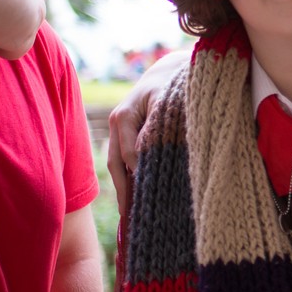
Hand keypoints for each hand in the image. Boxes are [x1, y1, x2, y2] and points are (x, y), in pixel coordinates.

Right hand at [106, 51, 186, 205]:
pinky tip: (134, 199)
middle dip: (125, 192)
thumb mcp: (170, 103)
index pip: (130, 155)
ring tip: (130, 217)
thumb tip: (152, 157)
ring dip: (124, 189)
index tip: (149, 200)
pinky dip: (128, 179)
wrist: (168, 71)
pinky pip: (122, 161)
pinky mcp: (124, 134)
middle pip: (117, 164)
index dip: (139, 178)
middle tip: (131, 219)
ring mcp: (118, 129)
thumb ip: (161, 128)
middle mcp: (117, 123)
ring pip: (117, 165)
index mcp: (125, 116)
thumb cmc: (175, 86)